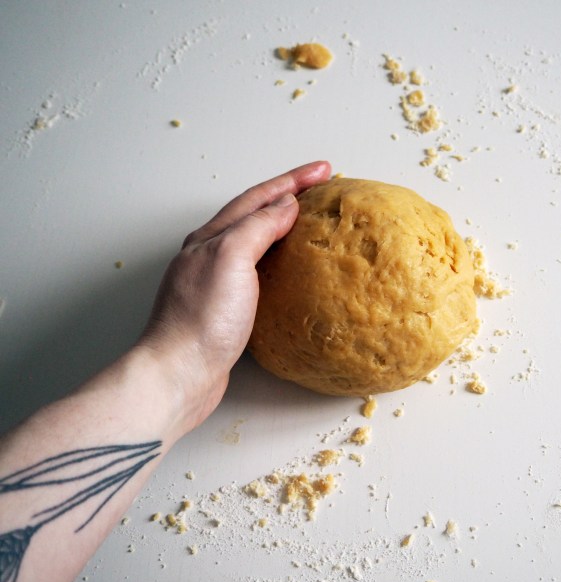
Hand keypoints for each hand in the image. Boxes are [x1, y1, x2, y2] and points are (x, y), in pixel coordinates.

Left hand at [138, 161, 330, 432]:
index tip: (324, 170)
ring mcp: (216, 281)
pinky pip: (256, 270)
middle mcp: (210, 254)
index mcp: (212, 237)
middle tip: (320, 188)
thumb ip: (259, 227)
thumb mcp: (231, 259)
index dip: (293, 180)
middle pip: (254, 213)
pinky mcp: (224, 308)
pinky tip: (290, 269)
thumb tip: (286, 205)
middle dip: (288, 195)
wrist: (179, 374)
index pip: (259, 197)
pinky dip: (277, 258)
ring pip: (254, 241)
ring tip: (309, 220)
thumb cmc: (201, 320)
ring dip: (282, 224)